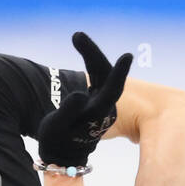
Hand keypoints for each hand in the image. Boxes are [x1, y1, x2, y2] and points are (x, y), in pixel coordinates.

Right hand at [36, 32, 132, 167]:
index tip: (128, 55)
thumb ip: (68, 111)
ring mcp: (101, 101)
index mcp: (97, 114)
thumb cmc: (56, 139)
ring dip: (91, 56)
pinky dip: (90, 62)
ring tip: (77, 38)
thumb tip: (80, 94)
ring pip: (102, 74)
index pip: (111, 90)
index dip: (119, 73)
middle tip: (79, 36)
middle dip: (94, 55)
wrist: (61, 149)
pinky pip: (97, 75)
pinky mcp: (96, 97)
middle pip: (106, 76)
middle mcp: (104, 106)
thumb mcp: (56, 127)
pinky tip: (82, 48)